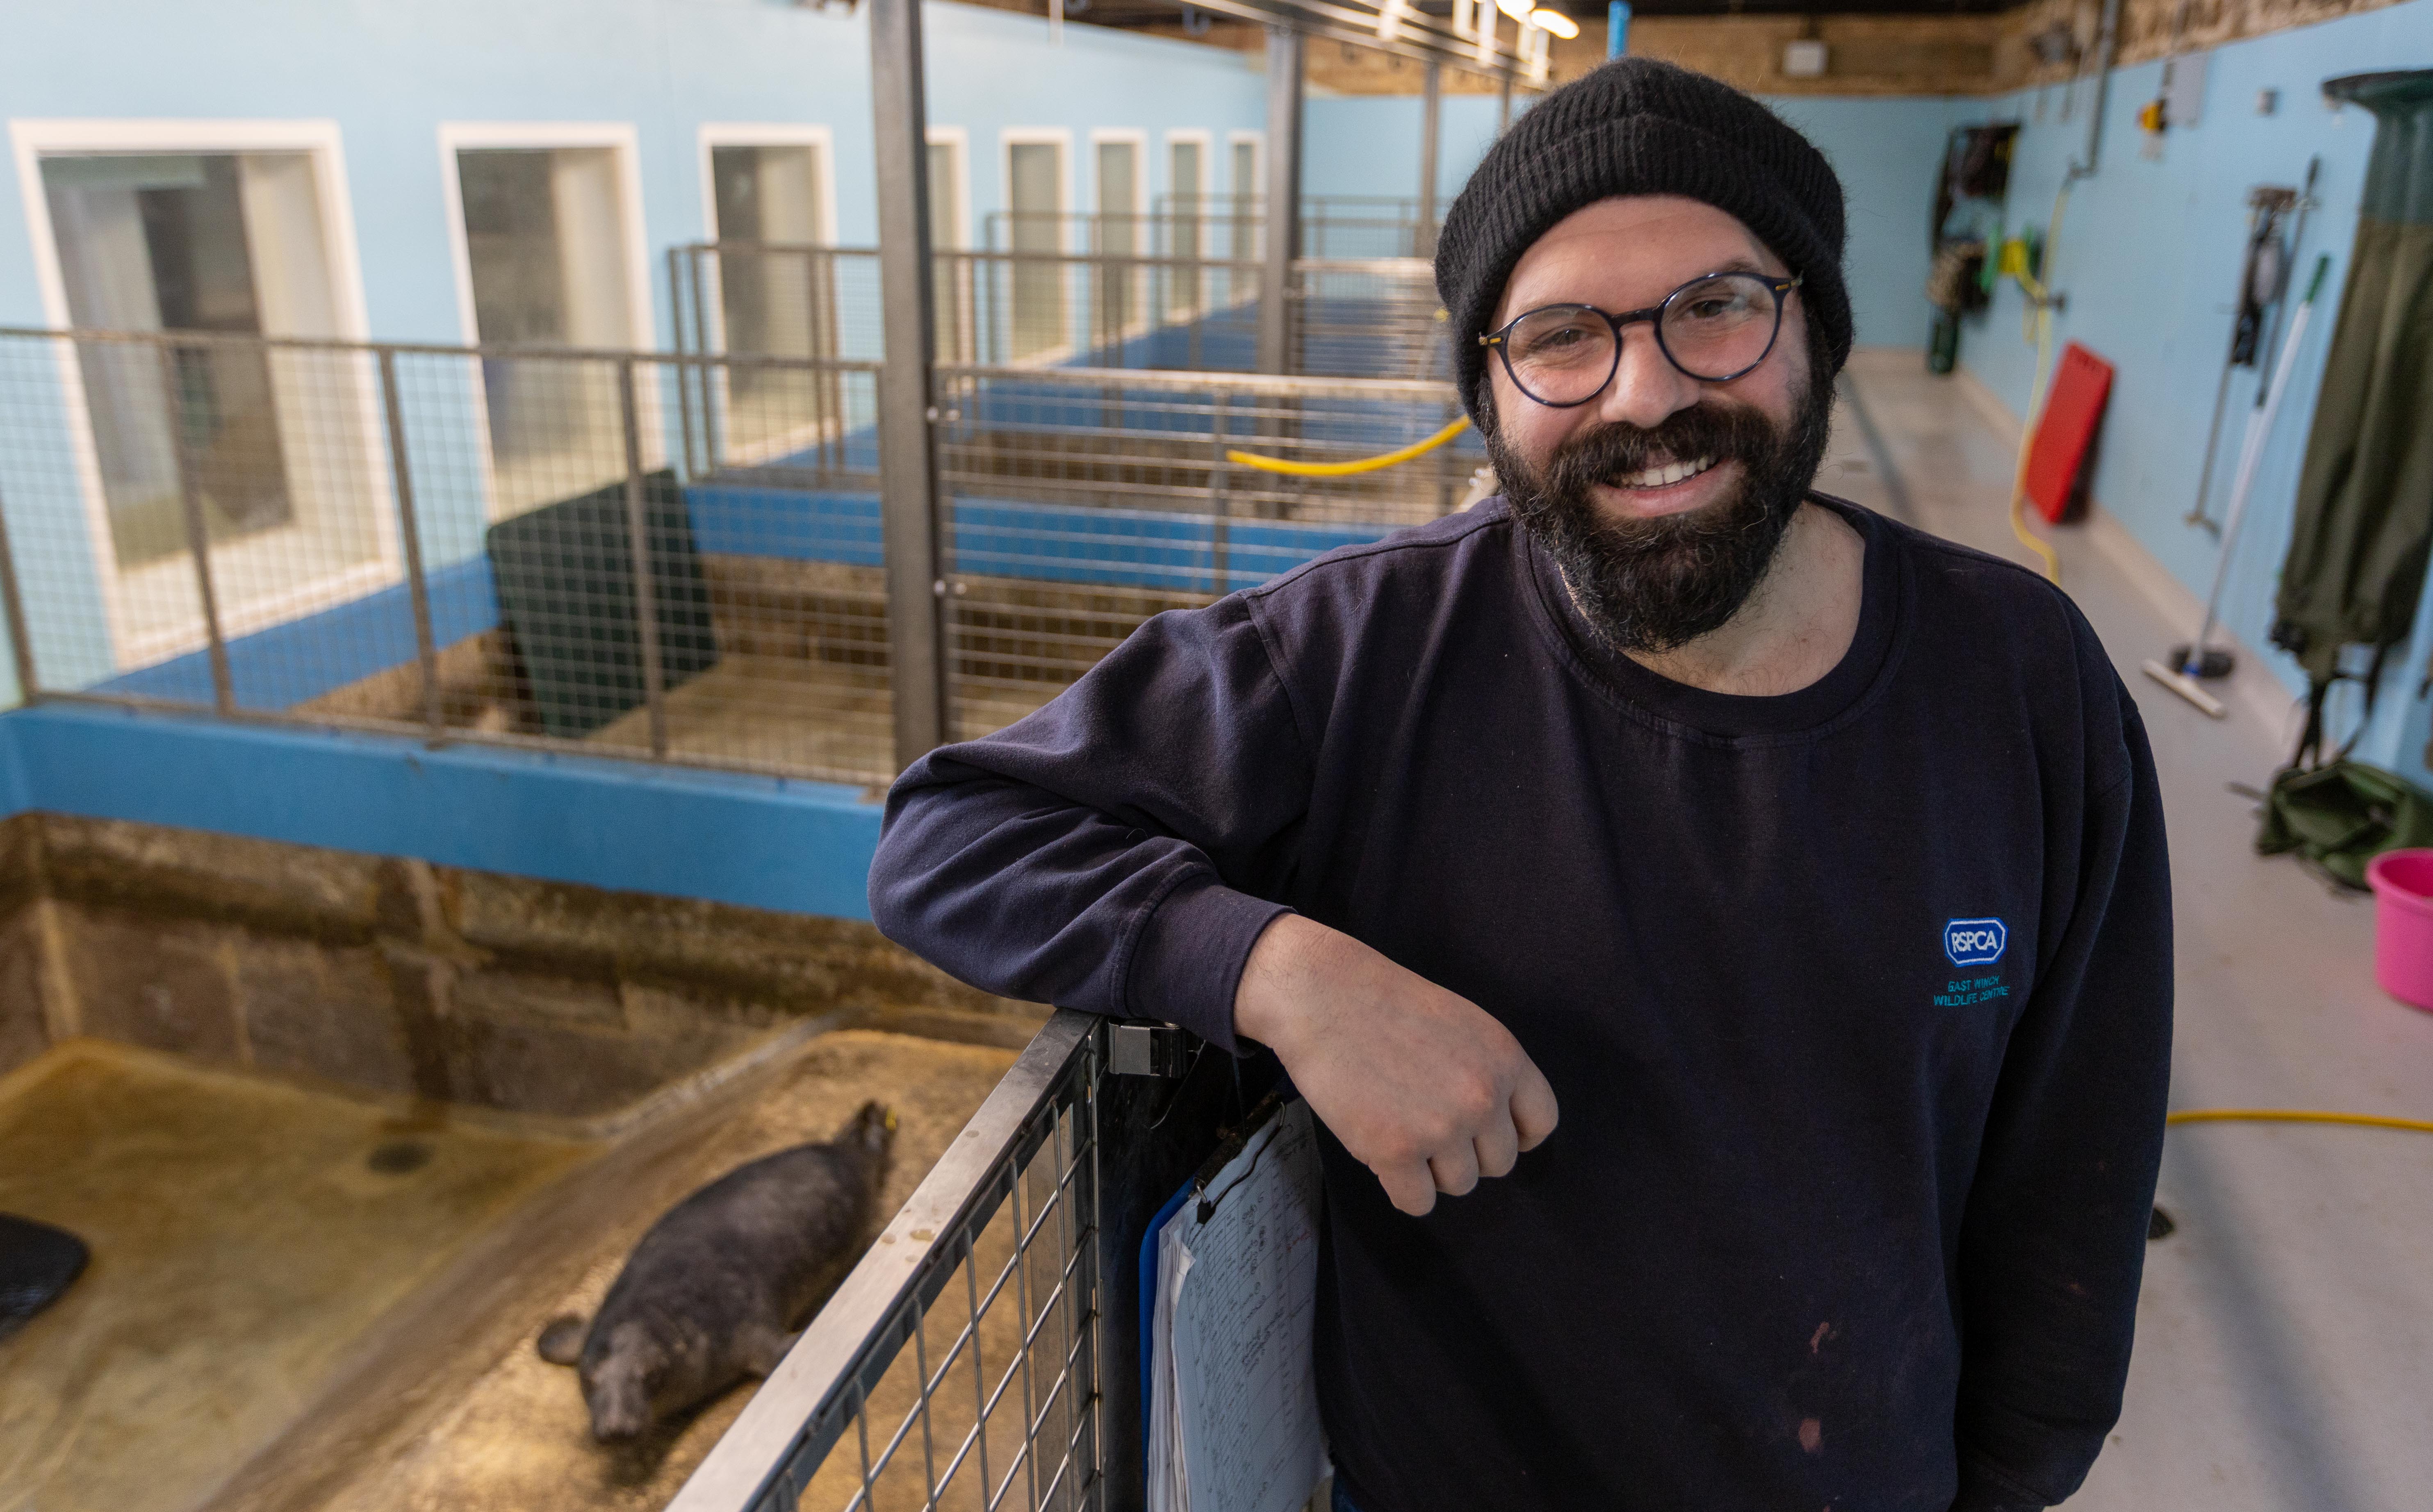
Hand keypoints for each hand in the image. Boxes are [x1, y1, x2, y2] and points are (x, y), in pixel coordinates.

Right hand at [1232, 915, 1558, 1215]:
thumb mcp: (1462, 1024)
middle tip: (1428, 1128)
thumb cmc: (1385, 1003)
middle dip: (1465, 1154)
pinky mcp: (1395, 1151)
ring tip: (1400, 1132)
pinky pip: (1417, 1202)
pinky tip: (1382, 1156)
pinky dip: (1400, 1188)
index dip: (1513, 1135)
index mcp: (1505, 1059)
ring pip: (1459, 1185)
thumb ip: (1487, 1071)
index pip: (1540, 1122)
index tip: (1486, 1135)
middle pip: (1498, 1163)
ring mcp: (1441, 1128)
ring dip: (1431, 1170)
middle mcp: (1482, 1097)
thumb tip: (1494, 1124)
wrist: (1322, 995)